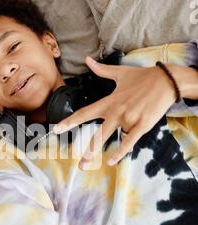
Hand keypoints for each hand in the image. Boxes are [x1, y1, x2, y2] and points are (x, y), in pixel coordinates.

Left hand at [53, 56, 176, 167]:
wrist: (166, 80)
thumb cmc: (142, 77)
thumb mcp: (120, 73)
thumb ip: (101, 70)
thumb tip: (87, 59)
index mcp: (109, 101)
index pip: (85, 113)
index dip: (70, 121)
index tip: (57, 129)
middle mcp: (116, 111)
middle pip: (97, 133)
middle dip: (87, 149)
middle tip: (78, 164)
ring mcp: (129, 119)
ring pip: (113, 137)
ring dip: (101, 152)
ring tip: (88, 165)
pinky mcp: (142, 124)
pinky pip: (129, 141)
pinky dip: (121, 151)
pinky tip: (111, 161)